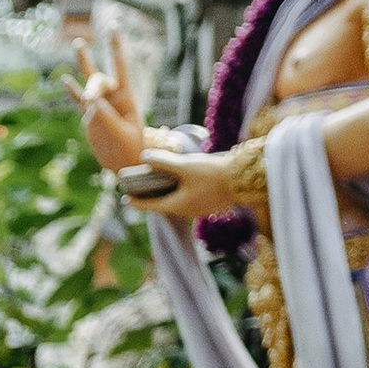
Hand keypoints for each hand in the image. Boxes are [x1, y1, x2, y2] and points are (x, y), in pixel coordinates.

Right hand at [74, 30, 147, 173]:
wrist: (125, 164)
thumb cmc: (130, 149)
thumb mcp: (121, 133)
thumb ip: (106, 116)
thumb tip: (91, 100)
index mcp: (126, 98)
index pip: (120, 68)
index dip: (116, 49)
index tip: (113, 28)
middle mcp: (112, 98)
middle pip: (100, 78)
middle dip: (93, 76)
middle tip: (89, 88)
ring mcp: (99, 106)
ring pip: (89, 82)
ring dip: (84, 62)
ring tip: (79, 44)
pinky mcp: (89, 117)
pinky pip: (78, 101)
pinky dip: (72, 91)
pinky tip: (65, 80)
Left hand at [114, 142, 232, 222]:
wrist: (244, 179)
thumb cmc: (213, 173)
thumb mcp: (186, 166)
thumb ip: (164, 162)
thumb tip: (144, 156)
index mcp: (177, 205)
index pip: (150, 206)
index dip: (136, 201)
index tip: (124, 198)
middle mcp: (186, 211)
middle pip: (162, 204)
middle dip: (150, 196)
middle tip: (138, 187)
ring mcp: (198, 208)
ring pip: (176, 201)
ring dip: (165, 192)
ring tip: (156, 182)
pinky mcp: (208, 202)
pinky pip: (187, 198)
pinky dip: (179, 190)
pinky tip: (179, 180)